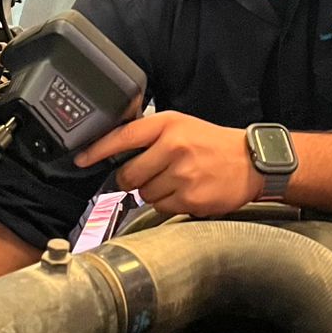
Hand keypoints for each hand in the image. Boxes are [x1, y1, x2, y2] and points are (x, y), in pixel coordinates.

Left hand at [74, 112, 261, 217]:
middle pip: (128, 173)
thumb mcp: (182, 126)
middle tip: (151, 174)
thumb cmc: (213, 144)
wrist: (251, 162)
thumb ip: (151, 135)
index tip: (80, 159)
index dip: (97, 150)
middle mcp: (173, 146)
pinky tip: (186, 191)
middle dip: (132, 179)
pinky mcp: (190, 198)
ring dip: (154, 191)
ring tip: (177, 180)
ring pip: (144, 193)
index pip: (123, 137)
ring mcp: (182, 174)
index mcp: (168, 124)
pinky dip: (170, 203)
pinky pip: (162, 207)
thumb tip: (116, 152)